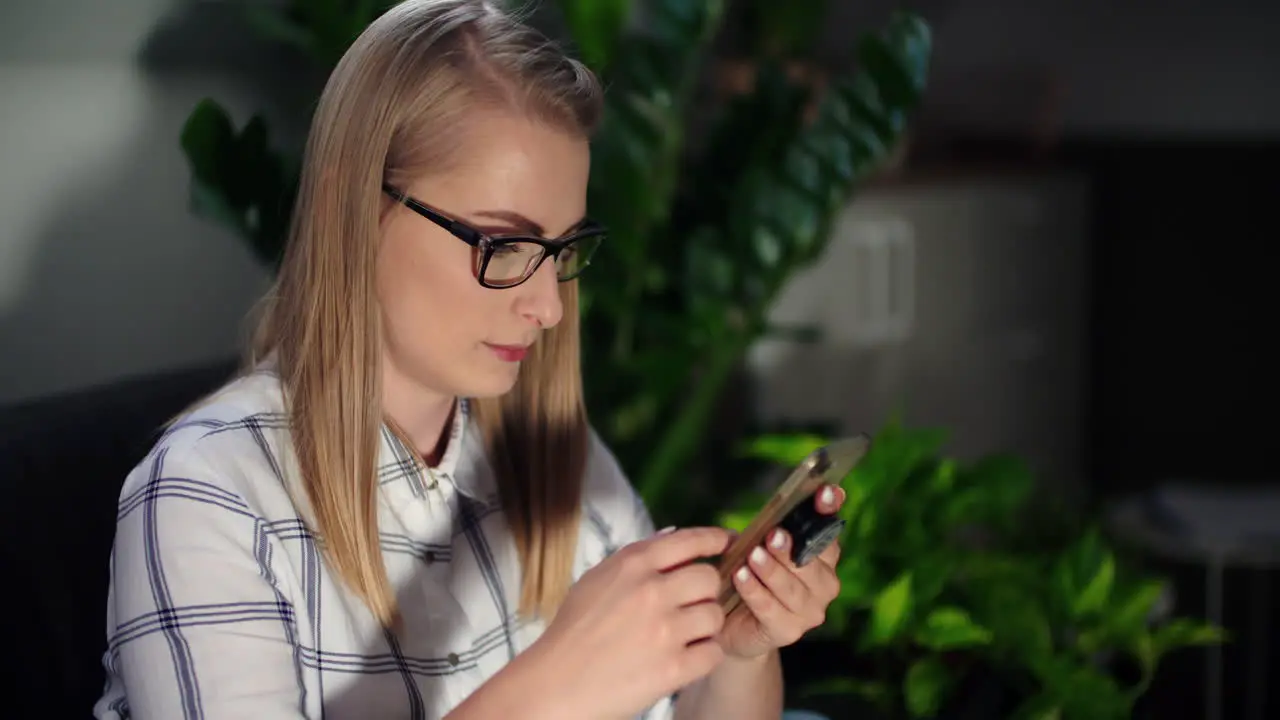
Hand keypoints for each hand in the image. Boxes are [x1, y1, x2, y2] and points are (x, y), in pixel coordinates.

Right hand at [527, 526, 731, 719]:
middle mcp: (651, 592)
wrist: (554, 686)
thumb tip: (673, 536)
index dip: (715, 538)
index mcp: (631, 566)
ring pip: (715, 616)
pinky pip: (713, 653)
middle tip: (691, 606)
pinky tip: (684, 658)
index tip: (727, 542)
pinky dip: (704, 656)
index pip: (689, 540)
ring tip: (683, 636)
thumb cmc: (572, 633)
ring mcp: (664, 631)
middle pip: (710, 578)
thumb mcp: (595, 581)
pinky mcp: (672, 669)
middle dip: (705, 592)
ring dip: (705, 626)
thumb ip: (635, 558)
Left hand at [718, 484, 845, 659]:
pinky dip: (755, 591)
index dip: (828, 510)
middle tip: (773, 536)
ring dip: (771, 571)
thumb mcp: (758, 547)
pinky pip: (771, 608)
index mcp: (823, 559)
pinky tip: (740, 578)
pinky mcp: (788, 631)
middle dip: (791, 549)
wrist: (734, 626)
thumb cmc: (750, 577)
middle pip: (812, 563)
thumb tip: (769, 519)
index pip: (830, 530)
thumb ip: (770, 531)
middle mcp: (824, 586)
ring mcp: (810, 612)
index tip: (825, 492)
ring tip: (752, 557)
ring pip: (793, 588)